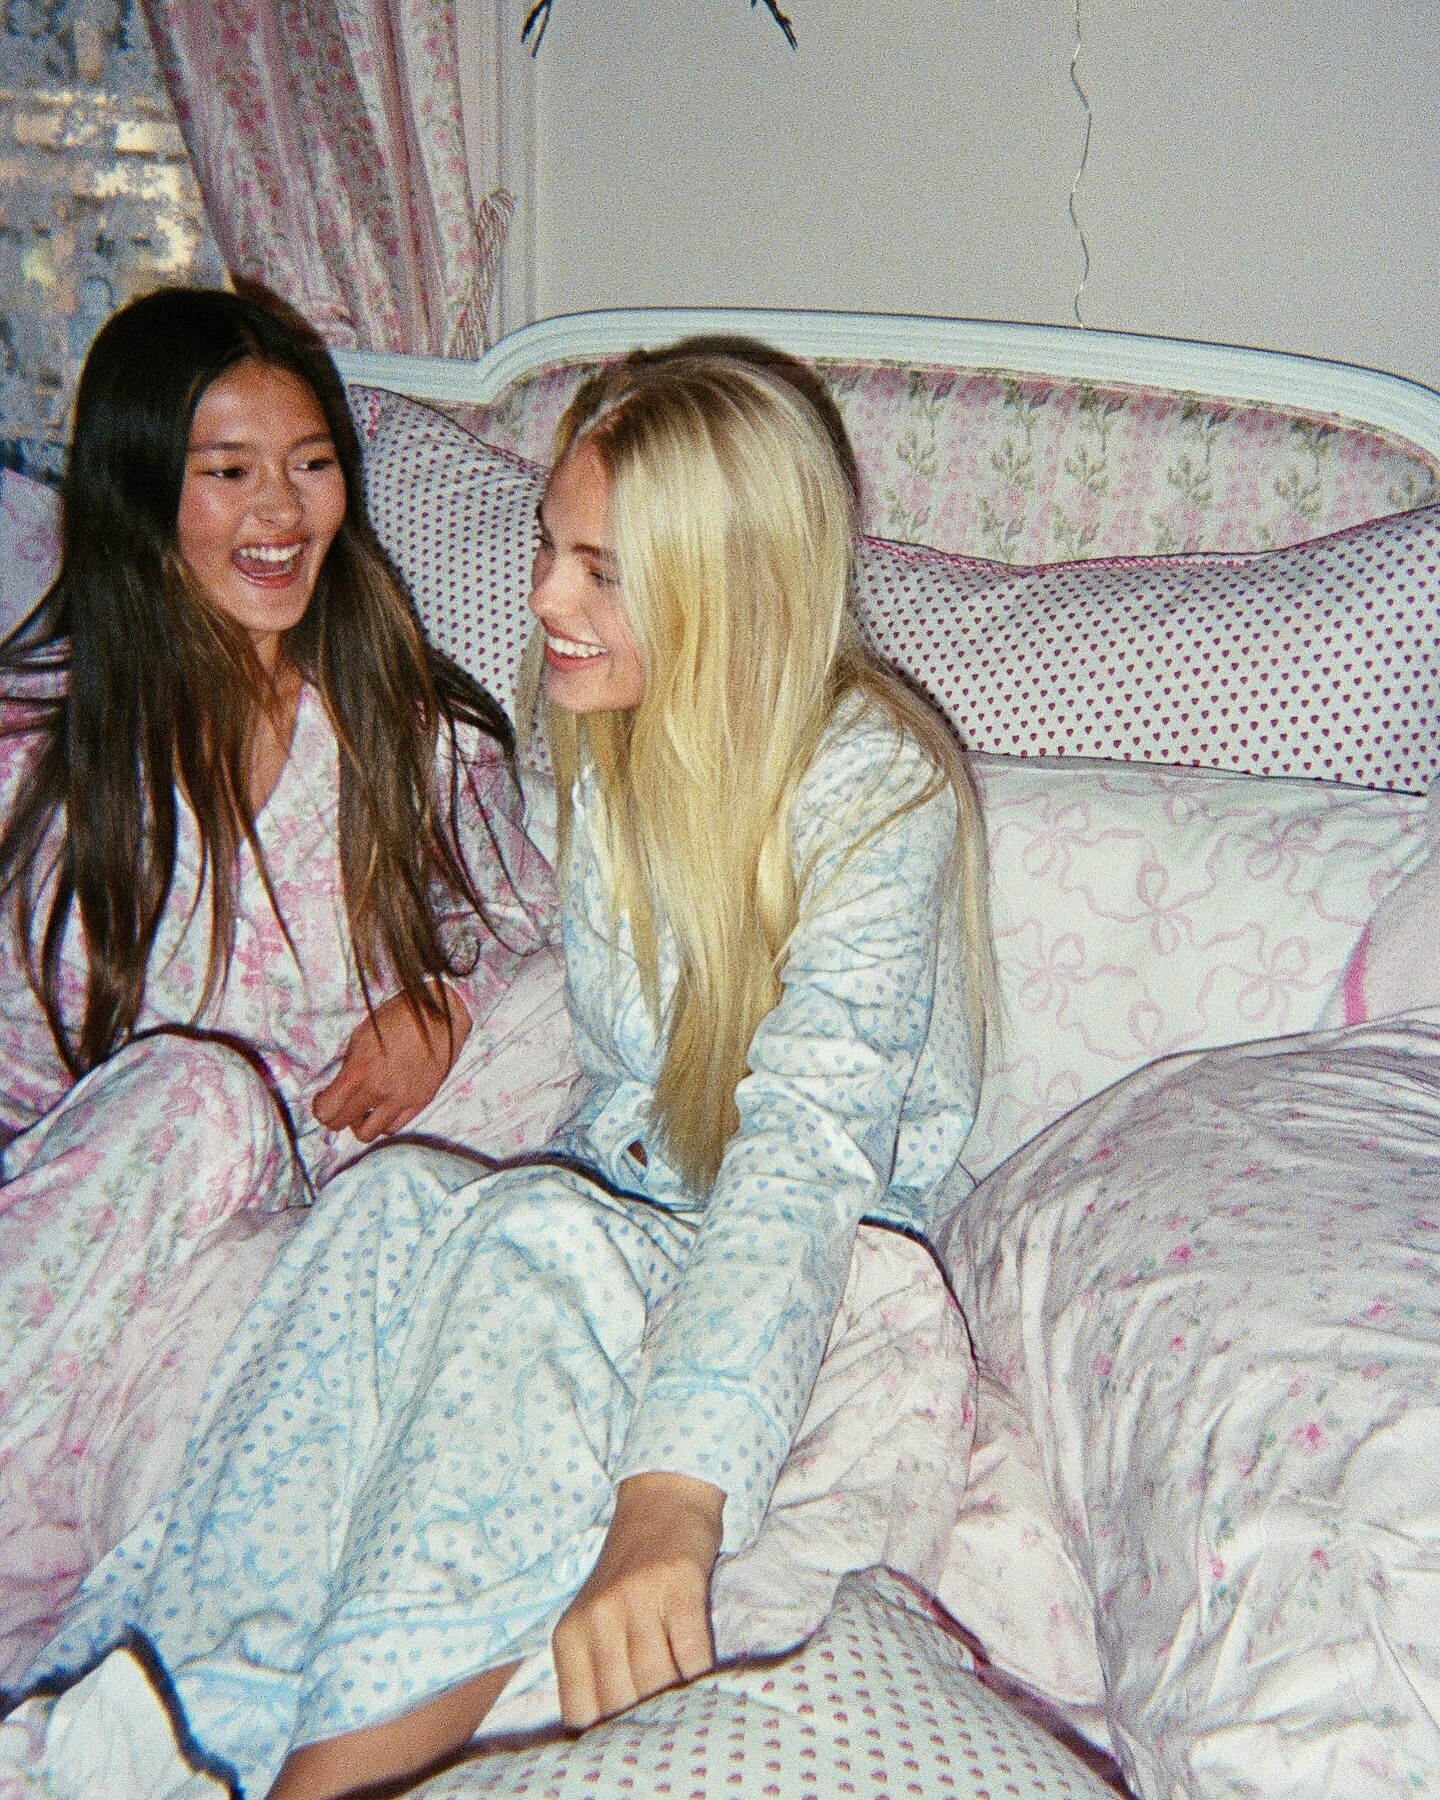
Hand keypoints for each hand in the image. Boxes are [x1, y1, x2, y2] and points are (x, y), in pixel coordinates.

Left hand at [312, 983, 470, 1141]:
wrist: (440, 1014)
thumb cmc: (398, 1017)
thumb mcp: (361, 1035)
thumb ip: (348, 1066)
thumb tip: (338, 1086)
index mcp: (359, 1071)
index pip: (327, 1110)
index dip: (320, 1106)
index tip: (323, 1098)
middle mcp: (379, 1090)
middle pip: (342, 1124)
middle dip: (334, 1116)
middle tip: (338, 1105)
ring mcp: (402, 1099)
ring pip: (369, 1133)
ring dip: (360, 1122)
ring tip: (363, 1107)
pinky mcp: (421, 1102)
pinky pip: (394, 1126)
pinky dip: (384, 1122)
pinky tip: (384, 1106)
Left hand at [552, 1472, 724, 1729]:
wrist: (662, 1499)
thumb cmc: (629, 1573)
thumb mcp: (597, 1620)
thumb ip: (599, 1675)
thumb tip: (615, 1741)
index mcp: (570, 1634)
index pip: (582, 1713)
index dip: (608, 1739)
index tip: (630, 1748)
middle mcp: (598, 1616)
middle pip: (622, 1701)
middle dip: (647, 1725)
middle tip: (666, 1737)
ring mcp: (638, 1598)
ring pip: (657, 1681)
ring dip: (678, 1703)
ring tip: (690, 1718)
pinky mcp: (678, 1584)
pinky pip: (692, 1652)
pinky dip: (701, 1675)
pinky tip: (707, 1682)